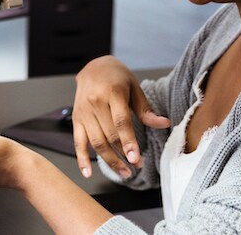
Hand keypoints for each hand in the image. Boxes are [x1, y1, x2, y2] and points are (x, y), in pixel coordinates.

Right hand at [72, 55, 169, 179]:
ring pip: (96, 142)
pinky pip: (78, 142)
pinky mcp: (76, 119)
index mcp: (112, 92)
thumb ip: (145, 109)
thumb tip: (164, 124)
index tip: (136, 158)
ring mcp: (83, 112)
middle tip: (137, 167)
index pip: (121, 121)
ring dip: (109, 161)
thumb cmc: (116, 77)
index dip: (129, 141)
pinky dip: (82, 159)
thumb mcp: (134, 87)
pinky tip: (88, 173)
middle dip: (123, 155)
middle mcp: (95, 102)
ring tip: (124, 173)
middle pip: (109, 135)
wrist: (92, 66)